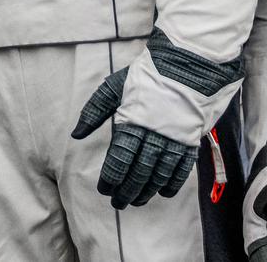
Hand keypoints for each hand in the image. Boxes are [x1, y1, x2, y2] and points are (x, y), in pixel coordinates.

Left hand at [71, 67, 198, 208]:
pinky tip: (163, 192)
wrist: (186, 64)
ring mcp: (174, 138)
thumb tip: (76, 135)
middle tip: (118, 203)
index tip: (104, 190)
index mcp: (132, 121)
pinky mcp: (191, 139)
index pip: (120, 159)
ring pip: (159, 174)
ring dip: (147, 191)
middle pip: (139, 171)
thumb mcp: (114, 87)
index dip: (111, 178)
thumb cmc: (146, 76)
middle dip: (127, 191)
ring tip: (137, 201)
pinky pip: (182, 169)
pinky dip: (172, 183)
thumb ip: (94, 111)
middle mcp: (154, 134)